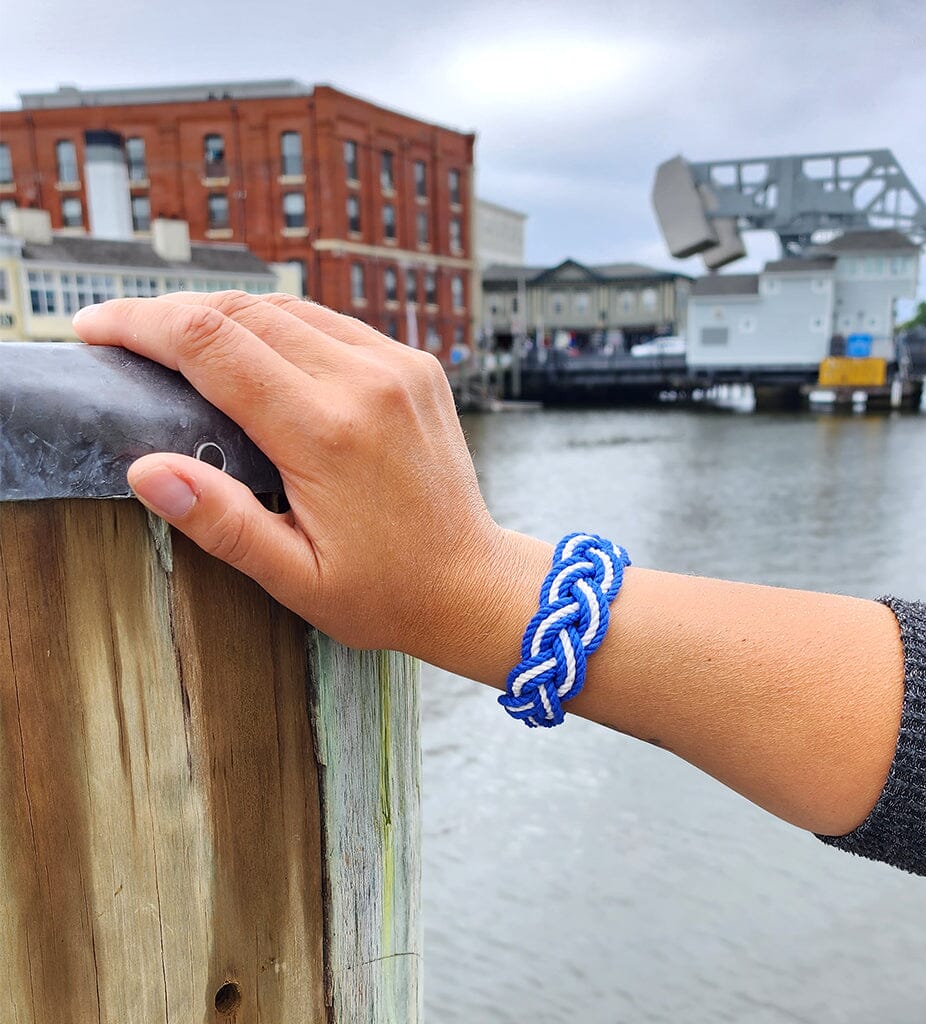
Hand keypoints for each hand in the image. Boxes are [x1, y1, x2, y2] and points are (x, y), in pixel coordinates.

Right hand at [73, 291, 512, 654]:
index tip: (95, 330)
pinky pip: (330, 322)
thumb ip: (222, 522)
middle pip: (243, 312)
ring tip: (178, 343)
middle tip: (125, 337)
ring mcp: (397, 366)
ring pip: (287, 307)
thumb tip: (145, 469)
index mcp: (328, 433)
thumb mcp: (295, 578)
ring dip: (225, 315)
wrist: (472, 581)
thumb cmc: (386, 590)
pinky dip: (280, 325)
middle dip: (172, 315)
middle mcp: (366, 382)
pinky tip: (253, 349)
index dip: (141, 326)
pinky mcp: (415, 366)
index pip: (212, 345)